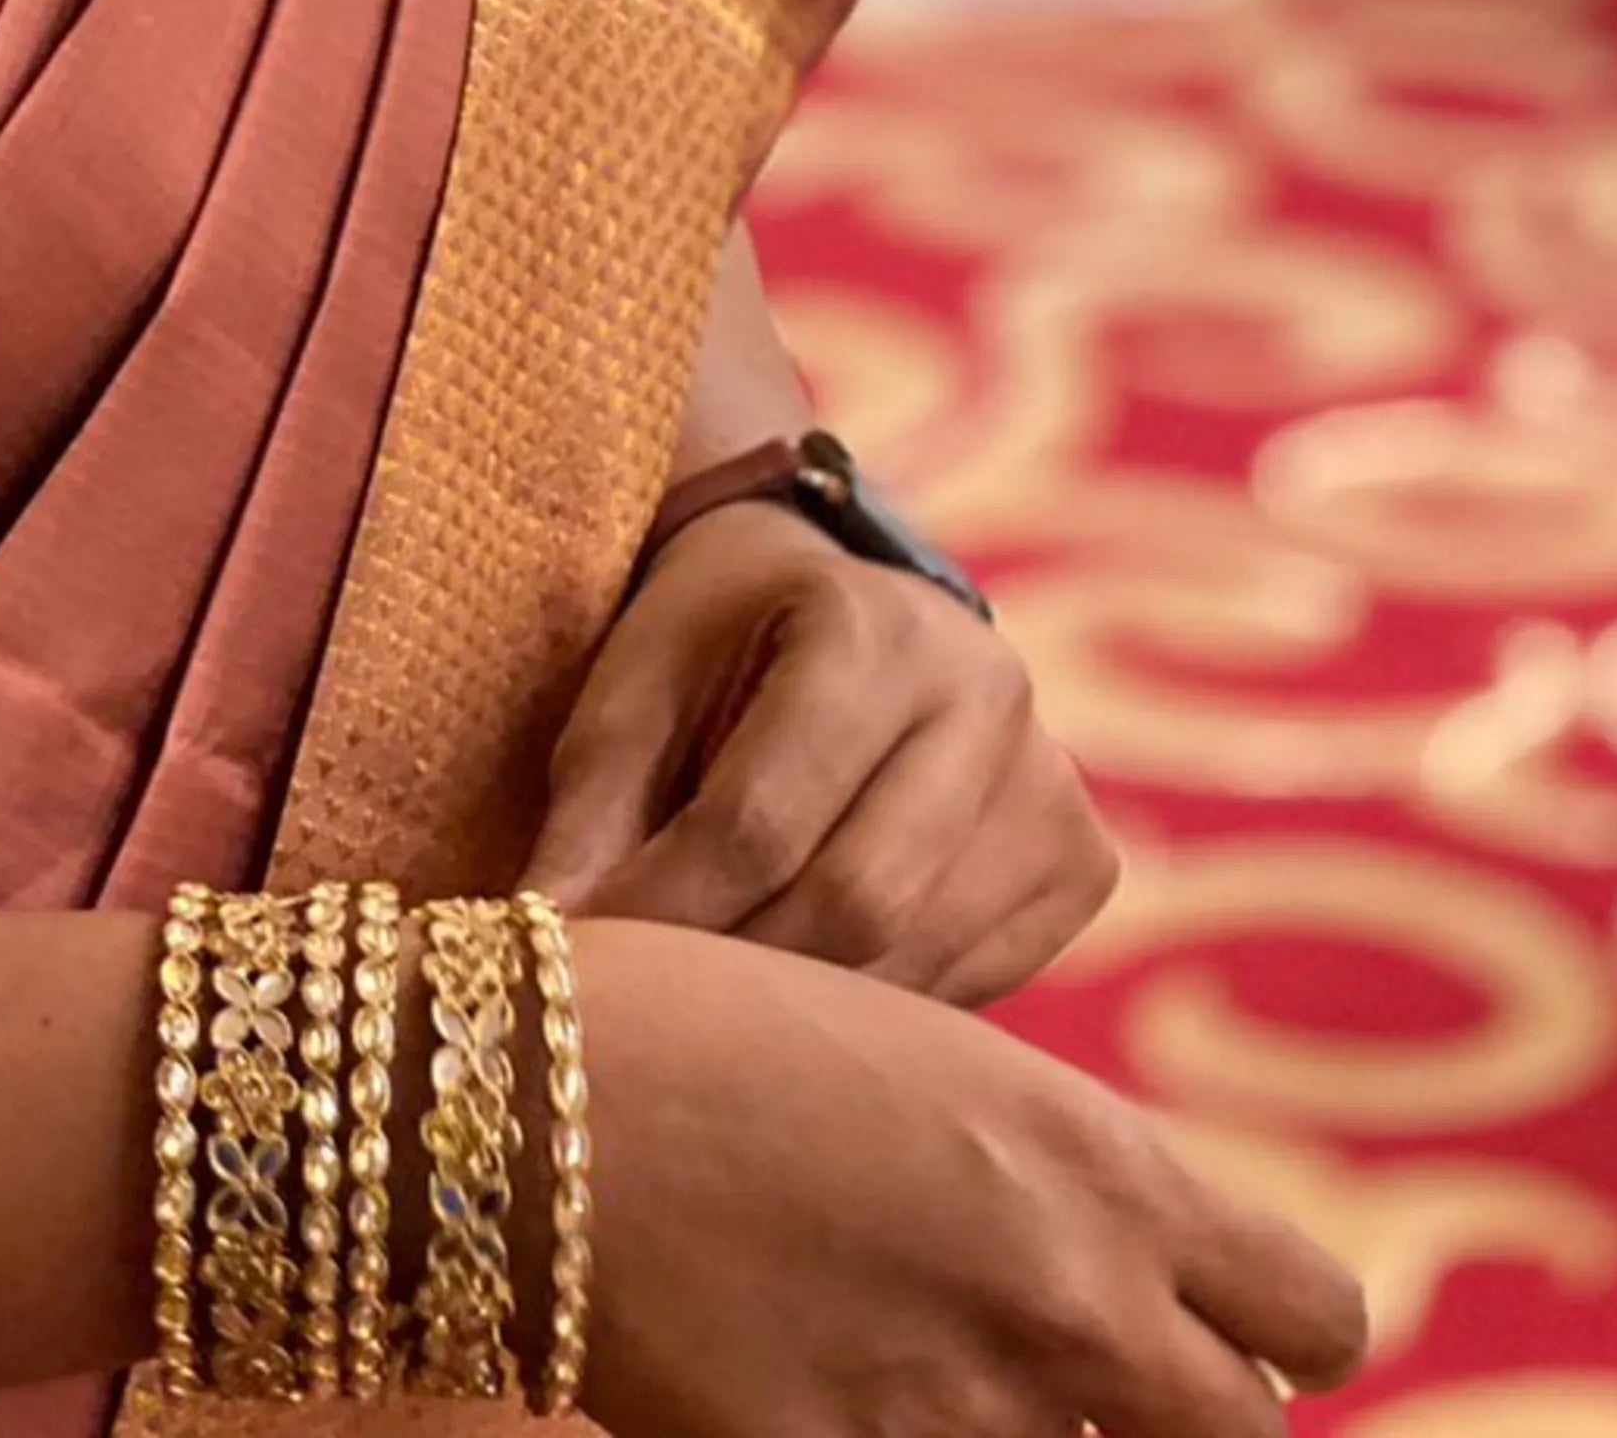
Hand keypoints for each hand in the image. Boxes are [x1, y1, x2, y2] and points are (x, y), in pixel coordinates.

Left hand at [525, 501, 1117, 1001]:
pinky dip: (887, 1013)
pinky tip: (820, 998)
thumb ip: (589, 815)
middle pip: (854, 903)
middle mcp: (984, 691)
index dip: (661, 910)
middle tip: (654, 1022)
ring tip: (719, 1025)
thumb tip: (537, 953)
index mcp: (866, 625)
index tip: (581, 968)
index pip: (758, 820)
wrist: (837, 591)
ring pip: (918, 959)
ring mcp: (1051, 779)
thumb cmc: (711, 639)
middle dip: (737, 973)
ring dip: (809, 1013)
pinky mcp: (1080, 859)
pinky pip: (979, 983)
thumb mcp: (633, 686)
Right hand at [577, 914, 1366, 1437]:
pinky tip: (848, 1405)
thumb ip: (1048, 1174)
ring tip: (946, 1377)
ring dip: (1038, 1437)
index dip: (1277, 1333)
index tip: (1218, 1328)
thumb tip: (1118, 1267)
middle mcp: (1071, 1305)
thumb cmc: (719, 1034)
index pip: (1314, 1316)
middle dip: (1186, 1418)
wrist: (531, 1095)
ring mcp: (964, 1418)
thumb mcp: (931, 1063)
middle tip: (1104, 1383)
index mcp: (1100, 1169)